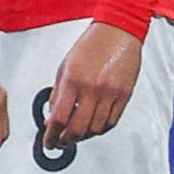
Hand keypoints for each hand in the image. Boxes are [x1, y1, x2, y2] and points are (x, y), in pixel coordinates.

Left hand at [42, 21, 142, 145]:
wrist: (118, 32)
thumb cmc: (89, 46)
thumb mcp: (64, 67)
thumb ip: (58, 93)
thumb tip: (51, 117)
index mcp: (73, 81)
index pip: (59, 118)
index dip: (51, 135)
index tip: (48, 142)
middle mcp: (92, 90)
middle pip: (78, 128)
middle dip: (66, 140)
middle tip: (60, 142)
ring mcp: (111, 94)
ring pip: (95, 128)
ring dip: (83, 136)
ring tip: (75, 134)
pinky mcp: (125, 95)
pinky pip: (111, 121)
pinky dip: (99, 129)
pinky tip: (91, 127)